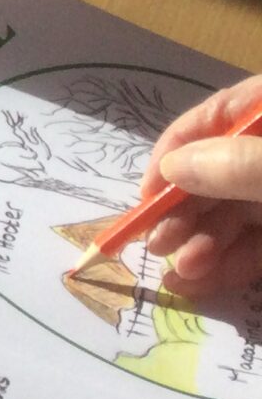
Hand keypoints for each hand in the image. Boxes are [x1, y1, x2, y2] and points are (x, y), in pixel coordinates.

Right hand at [140, 74, 261, 295]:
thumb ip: (241, 165)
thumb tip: (173, 168)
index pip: (222, 115)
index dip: (178, 150)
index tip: (149, 192)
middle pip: (223, 171)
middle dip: (186, 210)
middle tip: (158, 243)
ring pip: (238, 214)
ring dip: (201, 244)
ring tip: (180, 272)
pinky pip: (258, 246)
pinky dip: (228, 265)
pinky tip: (197, 283)